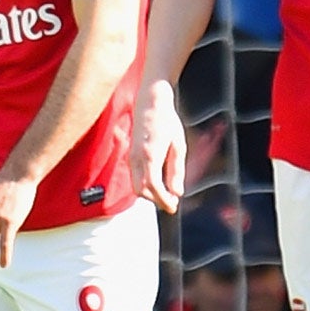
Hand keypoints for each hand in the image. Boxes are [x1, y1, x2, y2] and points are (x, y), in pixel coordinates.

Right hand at [129, 79, 187, 212]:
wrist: (150, 103)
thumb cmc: (168, 122)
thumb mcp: (178, 145)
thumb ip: (176, 170)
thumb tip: (176, 192)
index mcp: (150, 154)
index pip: (153, 186)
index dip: (162, 200)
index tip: (173, 207)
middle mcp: (136, 157)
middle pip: (141, 190)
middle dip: (156, 200)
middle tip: (172, 203)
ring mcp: (131, 156)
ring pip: (136, 185)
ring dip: (151, 194)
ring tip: (168, 195)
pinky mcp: (131, 155)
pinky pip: (136, 177)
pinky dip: (146, 186)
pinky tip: (159, 185)